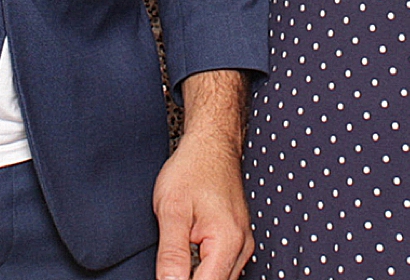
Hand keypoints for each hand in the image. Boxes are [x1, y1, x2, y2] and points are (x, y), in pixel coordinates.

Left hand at [152, 73, 252, 279]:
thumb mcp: (171, 210)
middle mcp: (242, 247)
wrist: (211, 144)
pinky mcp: (238, 241)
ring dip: (197, 276)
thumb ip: (172, 253)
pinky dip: (204, 270)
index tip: (167, 275)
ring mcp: (243, 244)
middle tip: (168, 264)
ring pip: (219, 279)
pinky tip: (188, 261)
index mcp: (227, 242)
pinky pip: (223, 268)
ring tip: (177, 255)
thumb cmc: (192, 169)